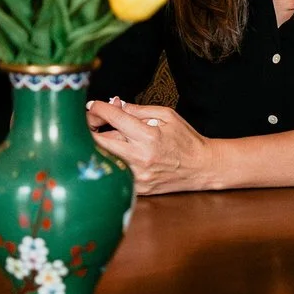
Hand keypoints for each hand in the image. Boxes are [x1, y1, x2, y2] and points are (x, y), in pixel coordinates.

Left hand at [86, 99, 215, 193]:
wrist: (202, 167)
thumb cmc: (186, 139)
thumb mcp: (167, 116)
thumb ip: (138, 110)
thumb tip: (115, 105)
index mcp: (148, 136)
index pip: (114, 117)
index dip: (98, 108)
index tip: (92, 105)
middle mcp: (140, 157)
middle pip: (99, 141)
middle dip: (90, 128)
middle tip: (91, 121)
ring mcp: (138, 175)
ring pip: (104, 159)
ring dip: (99, 147)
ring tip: (103, 137)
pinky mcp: (138, 189)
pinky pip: (115, 173)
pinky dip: (110, 162)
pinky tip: (114, 155)